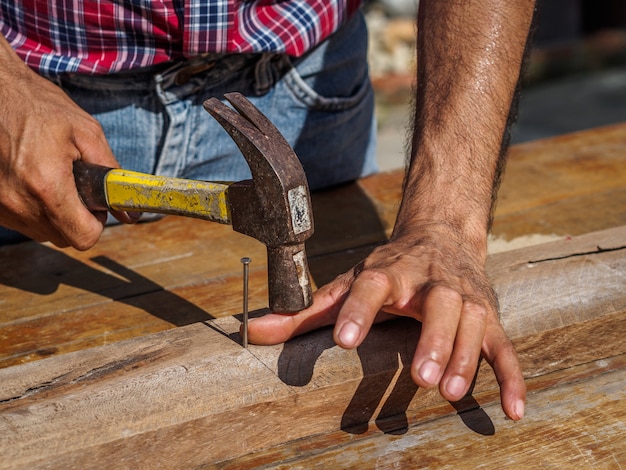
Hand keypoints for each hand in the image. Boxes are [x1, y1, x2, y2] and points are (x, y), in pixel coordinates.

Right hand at [0, 36, 136, 248]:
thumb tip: (131, 212)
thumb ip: (112, 175)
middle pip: (63, 237)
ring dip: (53, 213)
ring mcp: (0, 206)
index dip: (96, 224)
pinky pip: (20, 221)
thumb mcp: (87, 134)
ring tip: (50, 177)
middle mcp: (19, 203)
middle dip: (76, 218)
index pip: (83, 237)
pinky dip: (32, 207)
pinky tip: (32, 179)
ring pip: (41, 231)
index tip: (96, 206)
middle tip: (75, 187)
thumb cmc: (41, 108)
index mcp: (47, 186)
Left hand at [247, 225, 525, 420]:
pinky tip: (512, 409)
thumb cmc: (388, 268)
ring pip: (473, 321)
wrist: (442, 236)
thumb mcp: (348, 282)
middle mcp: (430, 281)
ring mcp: (464, 297)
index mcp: (389, 271)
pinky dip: (512, 376)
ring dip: (466, 356)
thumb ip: (306, 310)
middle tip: (421, 377)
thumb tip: (254, 330)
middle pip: (439, 302)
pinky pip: (504, 345)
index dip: (359, 309)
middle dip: (434, 338)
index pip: (372, 284)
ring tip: (450, 391)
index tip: (346, 341)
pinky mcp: (489, 315)